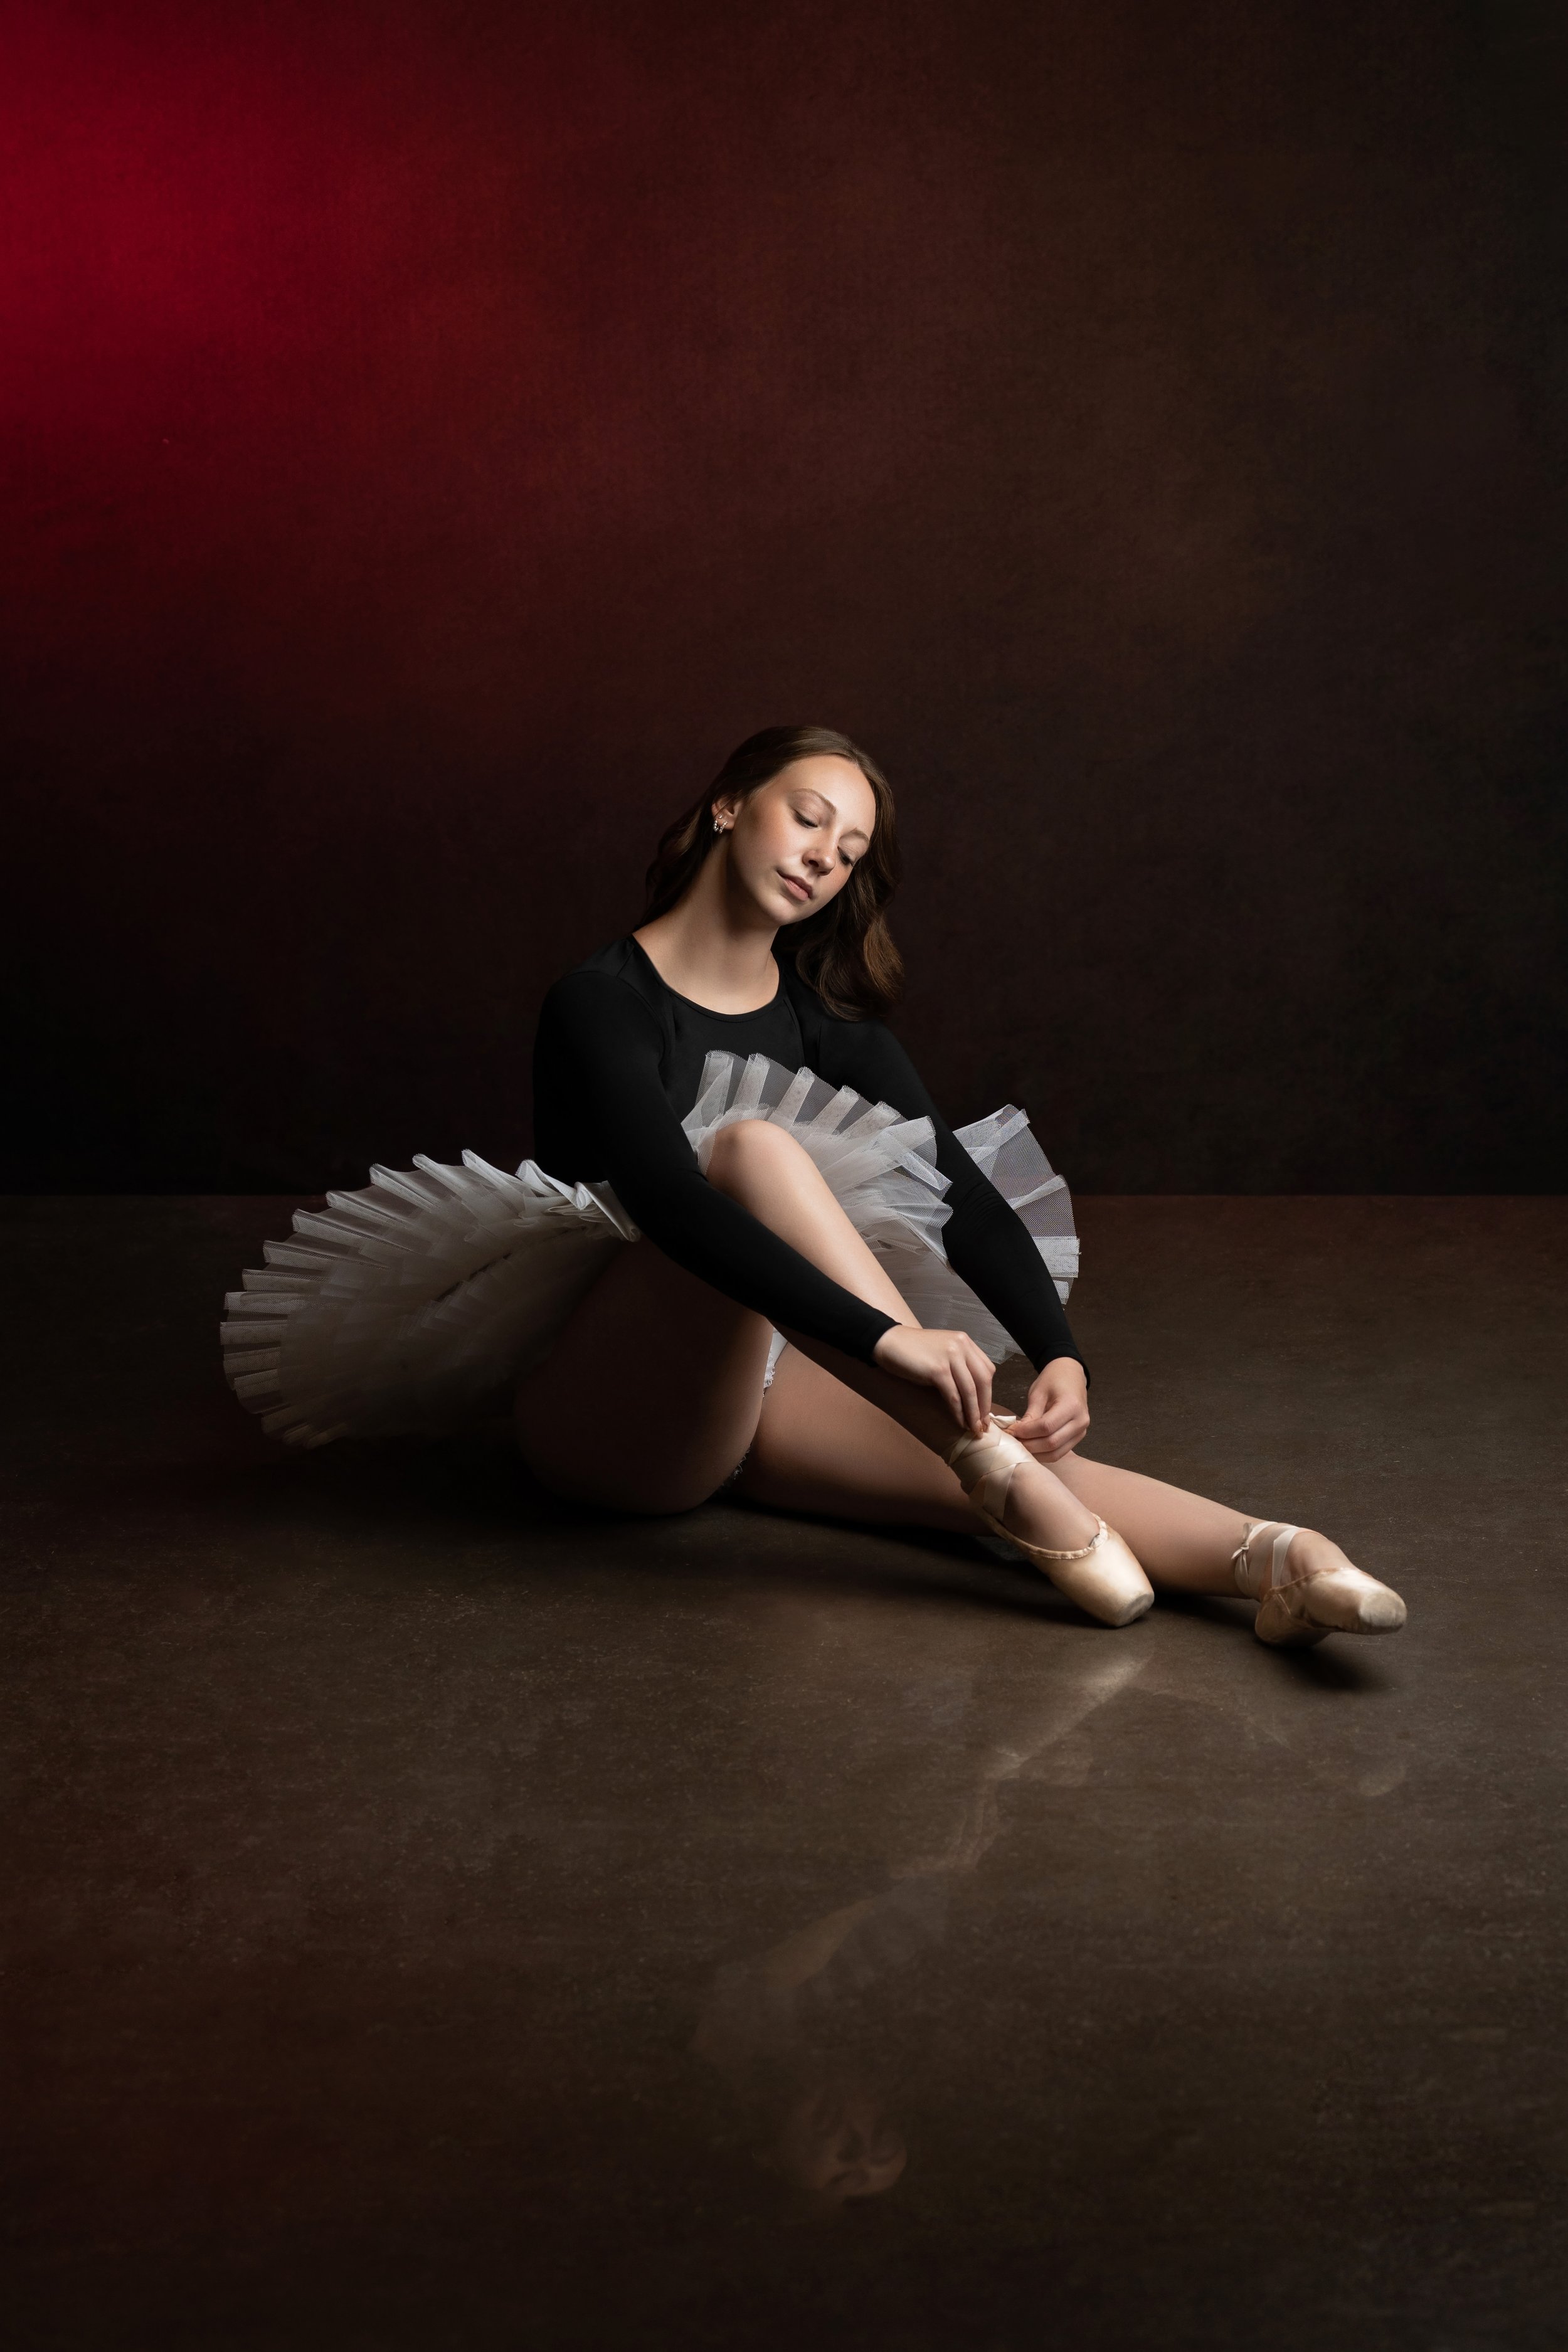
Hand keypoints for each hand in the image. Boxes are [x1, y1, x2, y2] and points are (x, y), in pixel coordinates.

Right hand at [872, 1324, 995, 1435]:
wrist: (888, 1342)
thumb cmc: (912, 1351)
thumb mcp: (942, 1351)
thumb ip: (959, 1365)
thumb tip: (972, 1395)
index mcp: (965, 1341)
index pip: (987, 1370)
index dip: (989, 1393)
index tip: (985, 1410)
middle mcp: (961, 1346)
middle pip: (983, 1381)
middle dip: (984, 1406)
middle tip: (982, 1425)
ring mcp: (950, 1356)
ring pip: (970, 1391)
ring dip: (973, 1414)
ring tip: (973, 1428)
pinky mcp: (937, 1370)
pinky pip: (953, 1396)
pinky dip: (958, 1412)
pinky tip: (958, 1422)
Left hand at [1006, 1357, 1088, 1462]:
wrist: (1071, 1376)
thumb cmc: (1053, 1380)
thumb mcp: (1038, 1393)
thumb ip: (1030, 1415)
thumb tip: (1016, 1433)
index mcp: (1071, 1405)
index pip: (1046, 1427)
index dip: (1026, 1432)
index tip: (1010, 1431)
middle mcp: (1080, 1421)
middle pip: (1051, 1443)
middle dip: (1029, 1445)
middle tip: (1012, 1441)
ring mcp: (1081, 1432)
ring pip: (1056, 1453)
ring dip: (1035, 1453)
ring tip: (1020, 1445)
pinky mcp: (1077, 1438)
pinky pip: (1059, 1453)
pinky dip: (1043, 1453)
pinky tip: (1031, 1446)